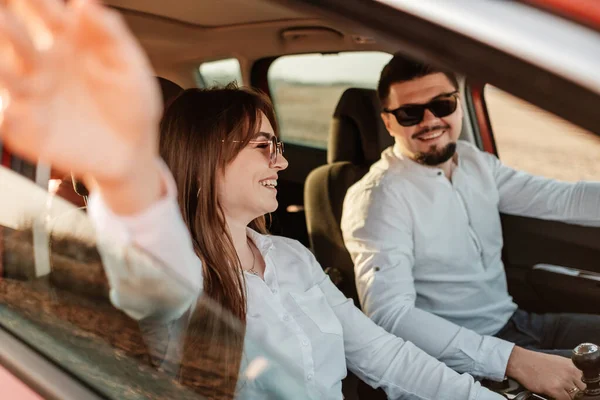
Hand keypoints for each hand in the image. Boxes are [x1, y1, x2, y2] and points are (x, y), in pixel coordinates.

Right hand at [0, 0, 161, 190]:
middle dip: (9, 27)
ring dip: (2, 67)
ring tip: (6, 63)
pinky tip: (14, 110)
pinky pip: (9, 119)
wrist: (133, 151)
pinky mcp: (28, 129)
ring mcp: (33, 97)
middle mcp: (43, 65)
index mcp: (67, 43)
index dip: (37, 2)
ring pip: (7, 76)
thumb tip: (87, 3)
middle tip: (6, 18)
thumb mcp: (130, 67)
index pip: (44, 13)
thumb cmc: (132, 104)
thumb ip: (110, 34)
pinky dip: (8, 114)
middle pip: (16, 39)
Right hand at [506, 346, 583, 399]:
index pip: (586, 382)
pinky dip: (561, 399)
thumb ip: (570, 371)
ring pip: (574, 396)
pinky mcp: (554, 389)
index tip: (575, 389)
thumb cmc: (536, 362)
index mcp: (572, 365)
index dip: (580, 387)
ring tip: (558, 392)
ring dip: (567, 396)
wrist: (520, 362)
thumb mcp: (558, 362)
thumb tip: (577, 382)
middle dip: (576, 393)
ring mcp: (562, 381)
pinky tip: (553, 395)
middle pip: (582, 390)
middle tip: (565, 391)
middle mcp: (569, 372)